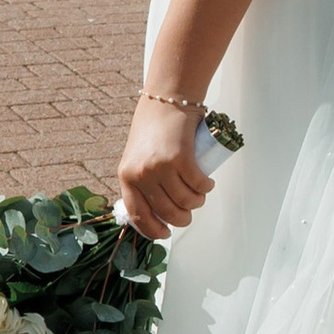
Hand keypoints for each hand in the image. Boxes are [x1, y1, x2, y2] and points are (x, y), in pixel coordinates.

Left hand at [116, 95, 211, 243]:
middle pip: (167, 212)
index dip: (154, 230)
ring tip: (199, 193)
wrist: (166, 100)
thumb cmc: (154, 128)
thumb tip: (157, 211)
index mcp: (126, 176)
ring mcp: (161, 167)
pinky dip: (206, 187)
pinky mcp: (181, 159)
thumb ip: (141, 181)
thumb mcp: (137, 157)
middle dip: (183, 218)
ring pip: (186, 201)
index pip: (138, 215)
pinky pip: (198, 185)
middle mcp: (141, 174)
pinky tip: (206, 182)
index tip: (166, 233)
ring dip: (197, 202)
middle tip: (189, 211)